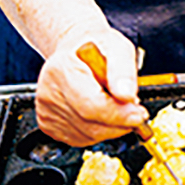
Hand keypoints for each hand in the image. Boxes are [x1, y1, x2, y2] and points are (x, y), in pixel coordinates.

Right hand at [36, 26, 148, 145]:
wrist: (77, 47)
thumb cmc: (98, 46)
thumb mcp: (118, 47)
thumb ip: (123, 70)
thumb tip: (127, 96)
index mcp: (62, 69)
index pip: (90, 104)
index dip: (117, 114)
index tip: (139, 115)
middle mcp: (48, 92)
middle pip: (88, 123)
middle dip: (119, 123)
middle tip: (137, 112)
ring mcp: (46, 111)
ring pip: (86, 135)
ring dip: (111, 128)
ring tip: (120, 107)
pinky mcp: (48, 125)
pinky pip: (80, 139)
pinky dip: (99, 131)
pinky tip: (105, 114)